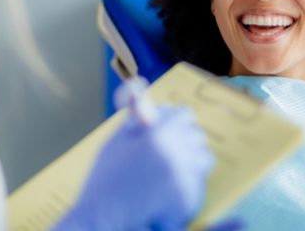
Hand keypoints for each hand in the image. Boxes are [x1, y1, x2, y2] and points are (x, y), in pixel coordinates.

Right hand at [52, 105, 213, 229]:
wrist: (101, 219)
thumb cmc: (104, 180)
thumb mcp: (116, 140)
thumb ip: (134, 115)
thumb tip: (138, 87)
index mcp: (157, 132)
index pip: (184, 115)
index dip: (175, 122)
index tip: (167, 132)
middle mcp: (175, 151)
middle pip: (197, 137)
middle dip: (185, 143)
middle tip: (164, 158)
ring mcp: (184, 177)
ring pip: (203, 160)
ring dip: (191, 164)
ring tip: (167, 177)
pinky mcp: (188, 200)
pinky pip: (199, 186)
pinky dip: (187, 189)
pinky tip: (167, 195)